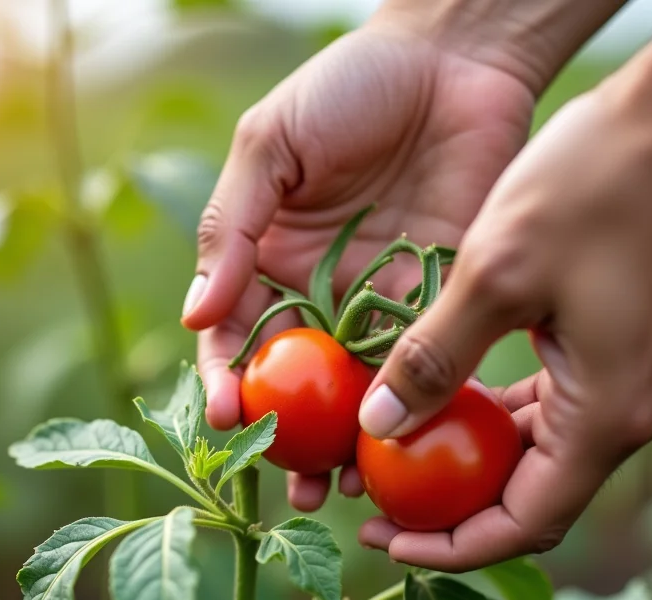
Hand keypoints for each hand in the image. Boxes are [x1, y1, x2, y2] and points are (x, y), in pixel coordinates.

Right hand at [183, 20, 535, 509]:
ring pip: (357, 386)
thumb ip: (233, 227)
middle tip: (287, 483)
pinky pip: (422, 359)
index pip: (236, 334)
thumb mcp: (272, 145)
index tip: (223, 418)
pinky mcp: (442, 294)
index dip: (226, 379)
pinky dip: (410, 405)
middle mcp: (321, 289)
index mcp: (269, 256)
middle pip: (296, 379)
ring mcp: (381, 298)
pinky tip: (403, 443)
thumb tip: (196, 318)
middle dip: (286, 436)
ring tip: (339, 489)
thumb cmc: (349, 87)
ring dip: (346, 440)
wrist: (455, 57)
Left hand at [356, 80, 651, 571]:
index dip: (449, 546)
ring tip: (404, 447)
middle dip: (454, 508)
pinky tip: (455, 391)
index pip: (523, 523)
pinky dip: (507, 413)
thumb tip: (379, 427)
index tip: (382, 540)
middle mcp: (633, 416)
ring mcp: (639, 383)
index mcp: (607, 417)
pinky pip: (561, 408)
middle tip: (378, 496)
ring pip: (545, 451)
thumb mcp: (497, 274)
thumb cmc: (597, 185)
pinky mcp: (633, 348)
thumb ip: (436, 357)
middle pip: (534, 496)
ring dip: (478, 457)